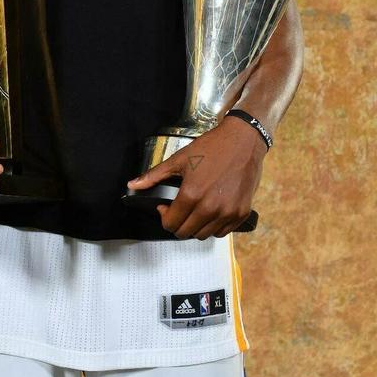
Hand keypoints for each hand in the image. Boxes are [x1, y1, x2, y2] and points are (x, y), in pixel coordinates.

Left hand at [126, 115, 266, 238]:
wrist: (243, 140)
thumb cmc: (213, 147)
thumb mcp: (179, 159)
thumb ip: (154, 176)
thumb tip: (133, 185)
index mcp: (192, 195)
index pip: (171, 224)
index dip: (164, 217)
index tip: (166, 207)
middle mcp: (210, 208)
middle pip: (186, 233)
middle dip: (178, 223)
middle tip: (180, 208)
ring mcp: (228, 212)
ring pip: (204, 235)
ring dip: (196, 226)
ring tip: (196, 208)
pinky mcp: (241, 213)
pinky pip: (222, 232)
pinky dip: (214, 226)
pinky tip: (211, 210)